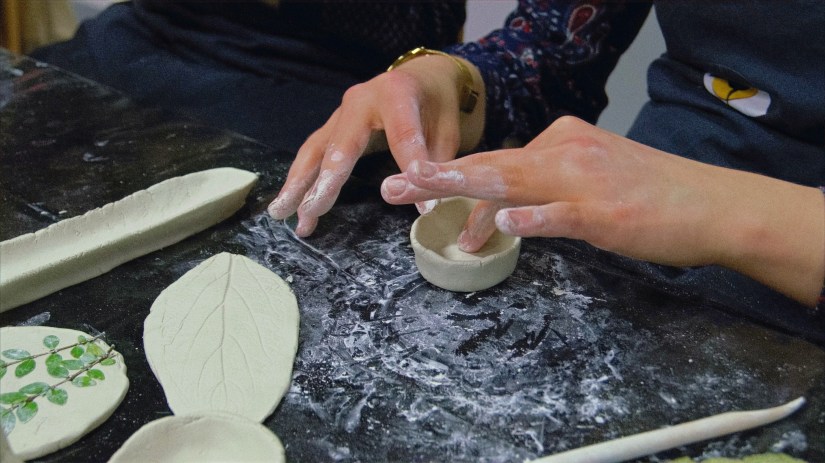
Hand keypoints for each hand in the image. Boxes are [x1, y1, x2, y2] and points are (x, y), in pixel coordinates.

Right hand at [267, 53, 484, 235]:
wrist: (421, 77)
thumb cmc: (437, 104)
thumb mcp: (449, 128)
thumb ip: (437, 161)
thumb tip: (429, 200)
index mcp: (397, 93)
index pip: (403, 135)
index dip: (410, 167)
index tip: (419, 204)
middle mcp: (361, 99)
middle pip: (341, 145)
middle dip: (325, 180)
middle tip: (312, 210)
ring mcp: (342, 113)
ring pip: (315, 150)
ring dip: (298, 184)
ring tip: (281, 213)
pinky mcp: (333, 127)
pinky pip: (312, 153)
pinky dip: (299, 180)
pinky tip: (289, 204)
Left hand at [381, 116, 824, 305]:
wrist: (709, 204)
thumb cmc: (647, 195)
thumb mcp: (588, 180)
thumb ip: (541, 191)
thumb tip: (496, 214)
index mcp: (560, 140)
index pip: (496, 161)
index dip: (450, 177)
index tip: (409, 186)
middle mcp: (566, 152)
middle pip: (490, 164)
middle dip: (435, 176)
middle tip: (389, 186)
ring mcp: (584, 181)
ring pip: (515, 180)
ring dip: (464, 186)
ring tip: (423, 190)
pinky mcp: (605, 212)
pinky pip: (562, 214)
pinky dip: (533, 219)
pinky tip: (505, 225)